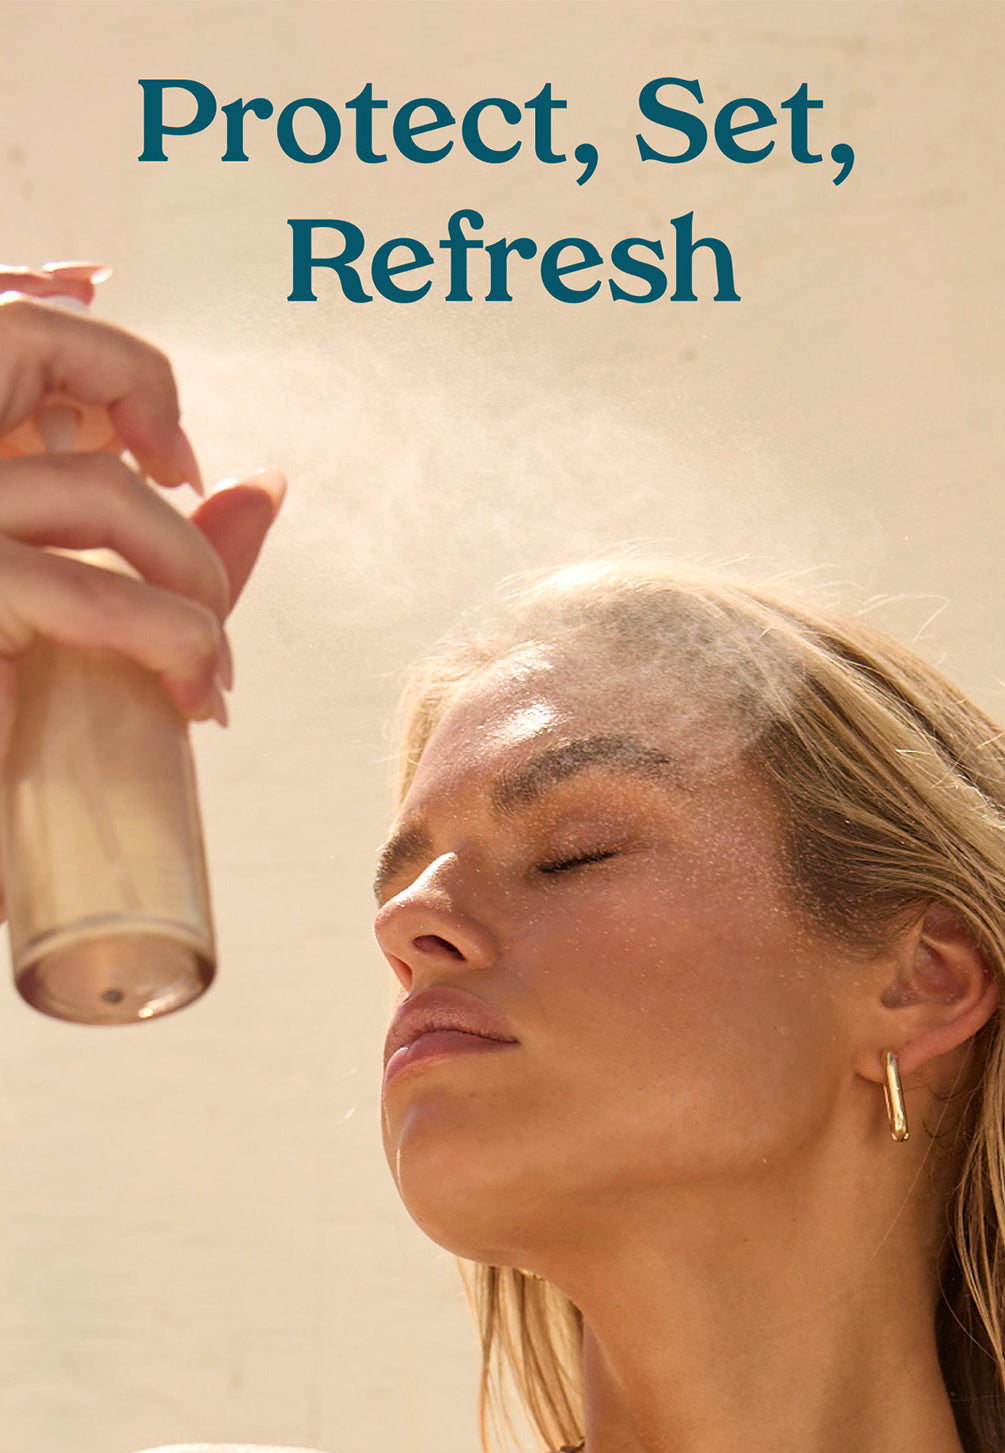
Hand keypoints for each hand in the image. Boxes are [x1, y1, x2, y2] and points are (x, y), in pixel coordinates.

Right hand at [0, 264, 285, 753]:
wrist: (4, 833)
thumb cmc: (28, 736)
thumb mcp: (99, 623)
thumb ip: (165, 550)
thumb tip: (267, 478)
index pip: (21, 337)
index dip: (122, 371)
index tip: (182, 465)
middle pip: (48, 374)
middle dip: (160, 464)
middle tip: (214, 611)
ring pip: (102, 487)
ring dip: (193, 580)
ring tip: (210, 676)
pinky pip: (94, 592)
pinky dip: (172, 640)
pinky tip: (192, 699)